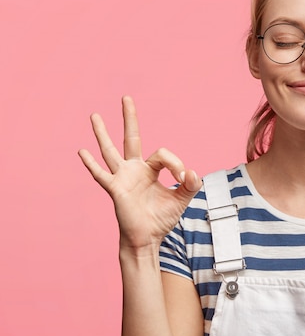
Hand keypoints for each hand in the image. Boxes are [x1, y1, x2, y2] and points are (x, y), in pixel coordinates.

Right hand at [78, 96, 201, 250]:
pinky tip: (82, 151)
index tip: (183, 178)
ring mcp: (122, 178)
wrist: (148, 238)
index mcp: (150, 169)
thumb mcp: (182, 199)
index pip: (162, 153)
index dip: (175, 163)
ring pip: (111, 151)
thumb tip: (192, 172)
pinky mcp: (115, 190)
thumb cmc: (161, 218)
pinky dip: (92, 164)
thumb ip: (191, 185)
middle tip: (126, 97)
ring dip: (103, 134)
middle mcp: (134, 169)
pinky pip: (101, 175)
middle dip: (130, 118)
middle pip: (131, 138)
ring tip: (95, 115)